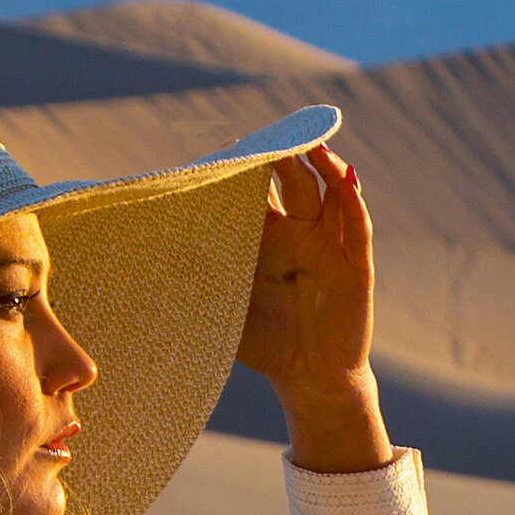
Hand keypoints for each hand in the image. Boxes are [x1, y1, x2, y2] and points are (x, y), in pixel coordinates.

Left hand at [237, 146, 393, 473]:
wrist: (311, 379)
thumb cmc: (267, 343)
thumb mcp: (229, 304)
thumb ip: (206, 274)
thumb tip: (158, 249)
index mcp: (269, 238)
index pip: (259, 190)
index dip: (248, 167)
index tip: (227, 148)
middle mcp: (302, 233)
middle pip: (294, 182)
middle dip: (283, 156)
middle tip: (267, 134)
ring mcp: (331, 244)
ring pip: (330, 192)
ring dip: (323, 164)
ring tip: (310, 141)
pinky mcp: (356, 264)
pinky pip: (357, 225)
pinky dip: (353, 199)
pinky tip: (346, 177)